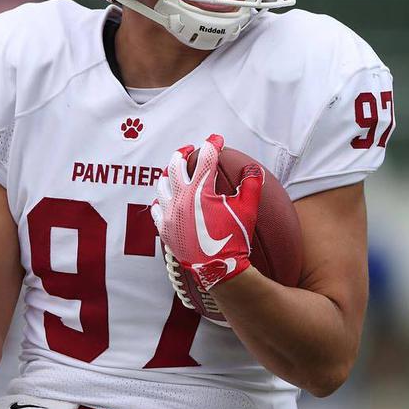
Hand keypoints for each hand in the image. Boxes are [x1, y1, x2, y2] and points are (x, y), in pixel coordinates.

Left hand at [151, 134, 262, 289]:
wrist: (217, 269)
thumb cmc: (234, 238)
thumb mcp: (248, 209)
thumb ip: (251, 185)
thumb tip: (253, 169)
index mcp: (201, 189)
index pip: (206, 157)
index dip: (213, 144)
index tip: (217, 140)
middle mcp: (181, 197)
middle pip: (175, 165)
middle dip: (183, 153)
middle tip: (190, 150)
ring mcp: (170, 213)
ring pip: (161, 185)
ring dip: (169, 174)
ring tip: (174, 172)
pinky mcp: (164, 228)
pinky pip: (156, 209)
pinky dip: (160, 201)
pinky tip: (165, 200)